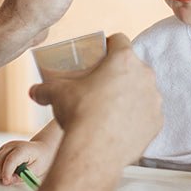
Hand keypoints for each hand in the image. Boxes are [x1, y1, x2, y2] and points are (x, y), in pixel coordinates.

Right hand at [0, 140, 55, 184]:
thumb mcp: (37, 169)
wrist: (41, 149)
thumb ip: (24, 175)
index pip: (10, 160)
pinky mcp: (2, 150)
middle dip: (1, 174)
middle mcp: (12, 145)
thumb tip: (11, 179)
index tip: (7, 182)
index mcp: (23, 148)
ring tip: (9, 176)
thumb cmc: (41, 159)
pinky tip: (5, 172)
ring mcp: (5, 146)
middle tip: (10, 181)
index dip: (6, 172)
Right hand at [29, 34, 162, 169]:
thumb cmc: (79, 114)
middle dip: (120, 73)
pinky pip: (147, 114)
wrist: (95, 150)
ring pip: (143, 91)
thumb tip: (33, 91)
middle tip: (102, 84)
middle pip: (133, 66)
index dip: (110, 44)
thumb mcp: (56, 94)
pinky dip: (137, 118)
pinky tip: (120, 126)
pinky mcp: (156, 122)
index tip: (101, 54)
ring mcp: (153, 99)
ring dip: (131, 95)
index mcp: (123, 60)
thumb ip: (45, 88)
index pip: (120, 39)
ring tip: (111, 108)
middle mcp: (144, 75)